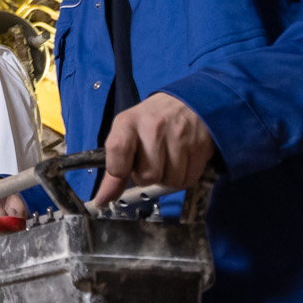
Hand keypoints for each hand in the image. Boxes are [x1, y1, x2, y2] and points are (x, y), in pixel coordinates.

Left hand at [93, 92, 215, 206]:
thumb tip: (103, 199)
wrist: (188, 103)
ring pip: (168, 181)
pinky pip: (187, 180)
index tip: (122, 171)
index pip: (117, 151)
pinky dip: (182, 177)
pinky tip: (181, 160)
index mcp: (128, 122)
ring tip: (167, 158)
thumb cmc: (152, 121)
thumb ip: (114, 166)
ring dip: (166, 177)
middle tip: (151, 160)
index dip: (119, 170)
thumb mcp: (126, 133)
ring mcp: (178, 136)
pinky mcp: (199, 146)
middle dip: (147, 175)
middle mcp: (153, 126)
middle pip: (146, 176)